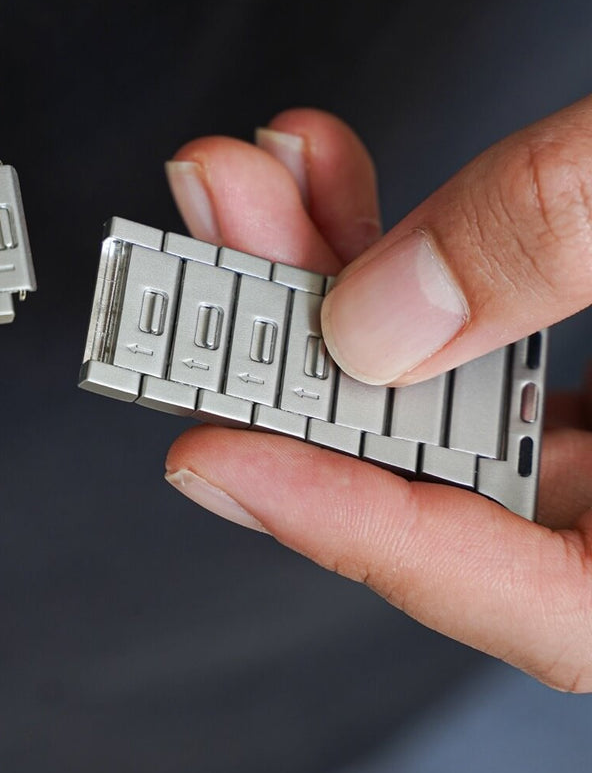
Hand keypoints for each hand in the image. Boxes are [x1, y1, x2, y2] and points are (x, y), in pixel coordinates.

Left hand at [163, 99, 591, 691]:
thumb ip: (566, 244)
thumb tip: (378, 323)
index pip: (530, 591)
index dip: (358, 527)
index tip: (217, 458)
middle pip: (458, 466)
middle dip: (314, 345)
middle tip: (216, 244)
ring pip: (459, 389)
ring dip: (340, 277)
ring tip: (263, 181)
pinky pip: (495, 335)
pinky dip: (412, 258)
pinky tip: (343, 188)